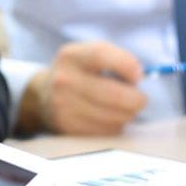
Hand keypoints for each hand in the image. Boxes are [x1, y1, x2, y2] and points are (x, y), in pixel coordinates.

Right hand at [18, 41, 145, 134]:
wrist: (44, 96)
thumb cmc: (80, 73)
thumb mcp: (90, 55)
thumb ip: (116, 58)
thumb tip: (139, 77)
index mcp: (71, 56)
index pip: (100, 55)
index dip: (126, 65)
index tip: (138, 76)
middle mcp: (64, 80)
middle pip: (112, 94)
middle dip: (136, 100)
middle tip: (140, 100)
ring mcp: (63, 105)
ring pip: (112, 116)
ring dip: (126, 115)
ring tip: (124, 109)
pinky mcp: (66, 126)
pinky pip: (104, 130)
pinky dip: (114, 126)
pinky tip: (110, 119)